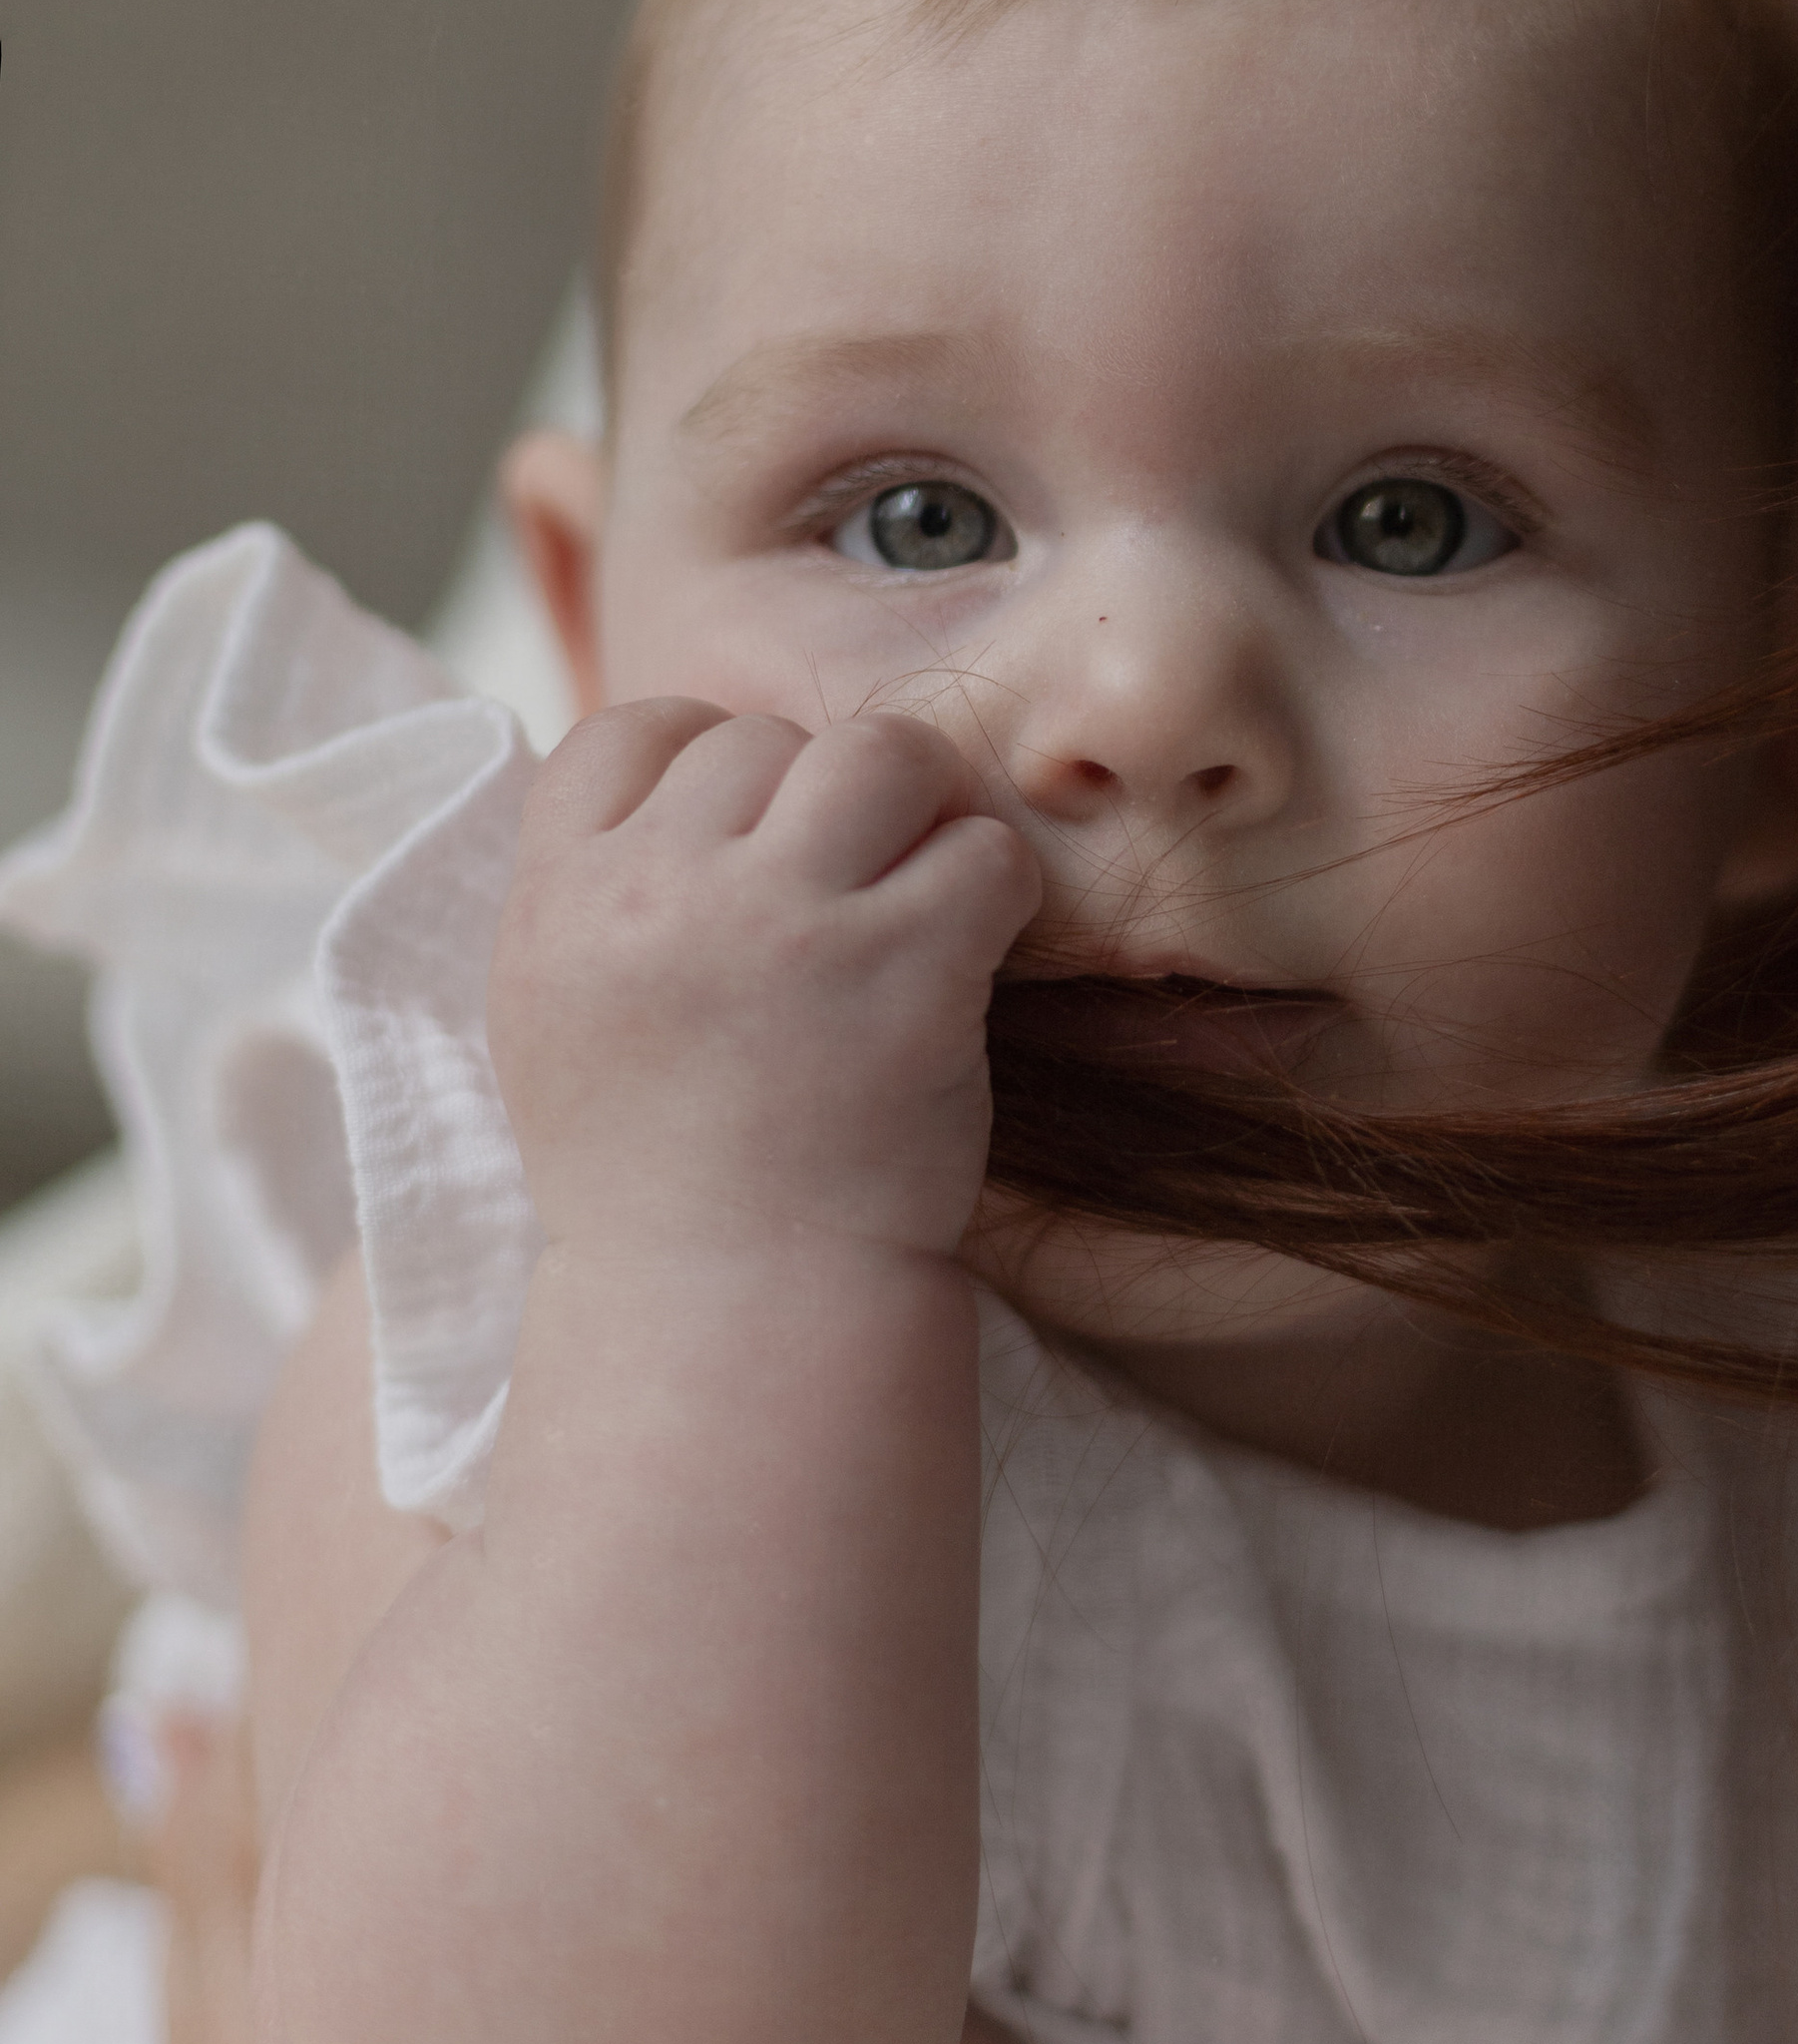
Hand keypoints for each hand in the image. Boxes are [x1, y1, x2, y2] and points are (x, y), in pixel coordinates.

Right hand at [490, 699, 1041, 1266]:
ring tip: (923, 897)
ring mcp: (782, 922)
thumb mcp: (561, 1021)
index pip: (630, 730)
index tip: (751, 840)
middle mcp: (657, 893)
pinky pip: (981, 850)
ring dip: (922, 811)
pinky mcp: (902, 965)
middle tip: (851, 896)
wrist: (735, 1313)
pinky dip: (996, 892)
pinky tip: (971, 958)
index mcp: (555, 901)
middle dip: (820, 804)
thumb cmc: (660, 1179)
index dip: (705, 759)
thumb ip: (599, 896)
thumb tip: (678, 774)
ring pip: (882, 754)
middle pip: (763, 738)